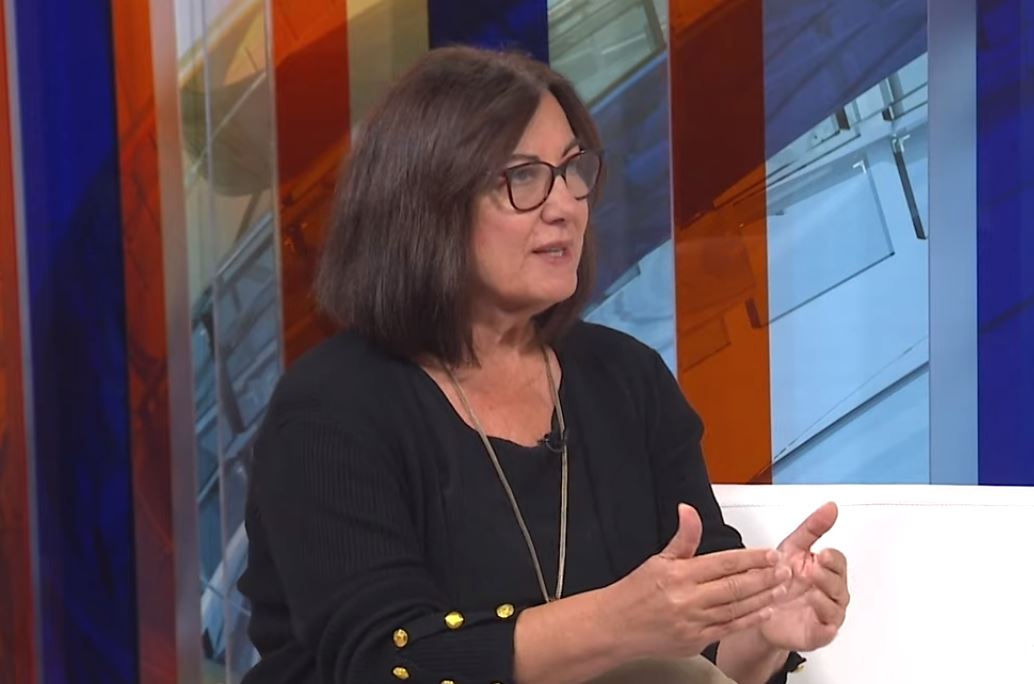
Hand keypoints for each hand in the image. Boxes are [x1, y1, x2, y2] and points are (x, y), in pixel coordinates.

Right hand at [607, 504, 791, 659]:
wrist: (615, 627)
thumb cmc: (636, 593)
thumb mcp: (658, 559)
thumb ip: (683, 537)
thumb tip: (689, 510)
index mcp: (680, 575)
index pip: (724, 563)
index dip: (751, 558)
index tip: (770, 554)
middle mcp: (688, 599)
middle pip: (735, 586)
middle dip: (765, 577)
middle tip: (785, 570)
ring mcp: (694, 623)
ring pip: (737, 608)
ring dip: (763, 597)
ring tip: (782, 588)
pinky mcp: (696, 642)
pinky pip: (729, 629)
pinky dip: (749, 620)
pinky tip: (765, 611)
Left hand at [759, 502, 849, 651]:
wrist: (759, 608)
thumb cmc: (780, 578)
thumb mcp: (793, 547)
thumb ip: (813, 527)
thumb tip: (831, 507)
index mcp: (825, 569)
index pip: (837, 561)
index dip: (831, 558)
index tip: (822, 554)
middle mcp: (829, 591)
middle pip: (838, 584)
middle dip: (828, 576)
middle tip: (815, 569)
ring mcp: (825, 613)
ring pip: (834, 608)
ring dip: (825, 600)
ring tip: (812, 593)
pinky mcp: (817, 633)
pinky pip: (826, 633)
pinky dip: (825, 629)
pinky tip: (820, 622)